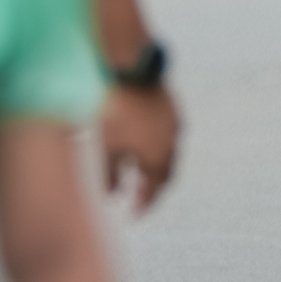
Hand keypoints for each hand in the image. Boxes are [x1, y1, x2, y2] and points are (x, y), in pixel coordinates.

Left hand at [101, 84, 178, 211]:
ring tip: (136, 170)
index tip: (134, 214)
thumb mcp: (106, 147)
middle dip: (152, 187)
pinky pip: (167, 134)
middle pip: (166, 172)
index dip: (145, 204)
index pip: (156, 189)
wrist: (130, 67)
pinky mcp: (170, 106)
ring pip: (167, 152)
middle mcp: (172, 141)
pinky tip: (140, 142)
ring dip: (154, 165)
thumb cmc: (116, 108)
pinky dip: (155, 146)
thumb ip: (108, 174)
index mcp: (159, 155)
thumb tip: (110, 194)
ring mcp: (173, 122)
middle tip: (138, 196)